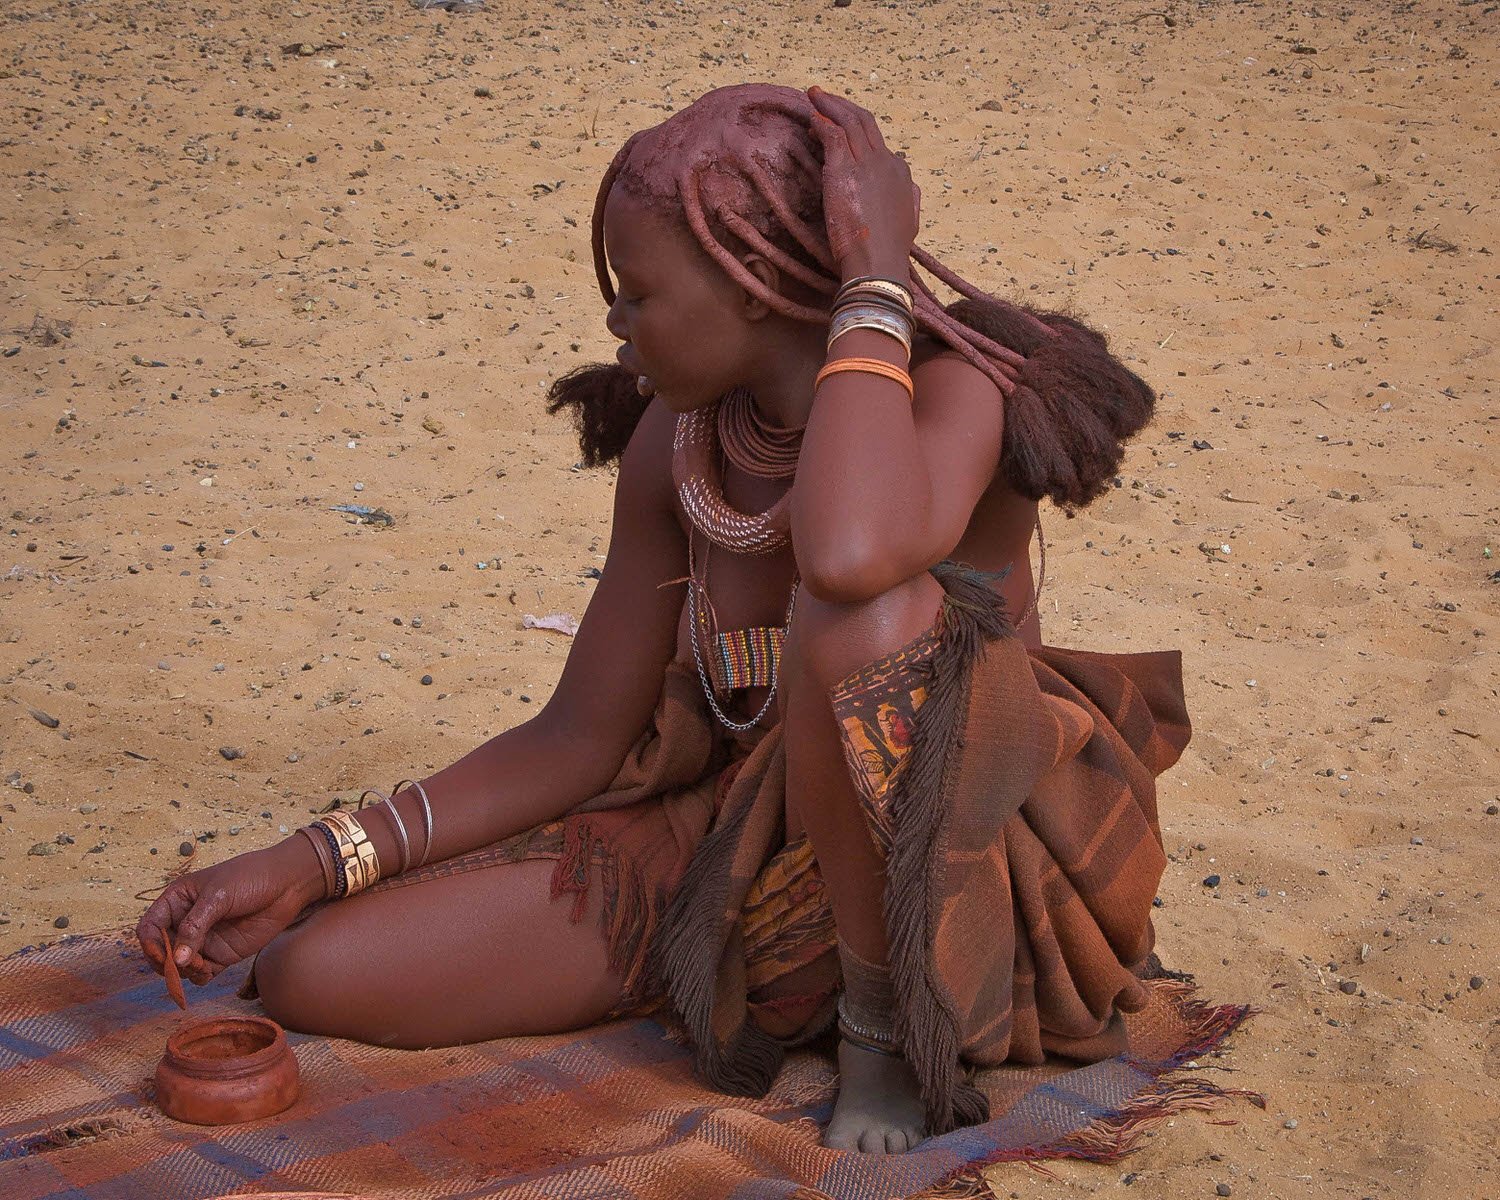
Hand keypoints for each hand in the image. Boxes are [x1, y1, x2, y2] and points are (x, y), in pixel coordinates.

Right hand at [136, 838, 324, 985]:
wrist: (288, 884)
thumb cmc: (251, 877)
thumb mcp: (219, 895)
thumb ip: (196, 925)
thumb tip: (177, 959)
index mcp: (178, 900)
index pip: (149, 926)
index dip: (149, 943)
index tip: (162, 954)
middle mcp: (186, 922)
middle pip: (162, 950)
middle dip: (166, 962)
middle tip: (182, 964)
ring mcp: (204, 940)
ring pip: (180, 965)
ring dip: (183, 972)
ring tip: (201, 965)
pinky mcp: (221, 954)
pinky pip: (201, 973)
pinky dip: (198, 977)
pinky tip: (208, 970)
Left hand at [806, 86, 920, 280]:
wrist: (879, 263)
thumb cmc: (889, 251)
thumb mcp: (909, 221)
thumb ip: (909, 199)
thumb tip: (910, 188)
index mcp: (899, 173)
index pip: (875, 140)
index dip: (855, 128)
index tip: (836, 126)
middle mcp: (885, 161)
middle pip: (864, 121)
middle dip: (842, 105)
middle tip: (822, 96)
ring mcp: (865, 163)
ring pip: (848, 121)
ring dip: (828, 106)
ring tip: (813, 96)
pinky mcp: (844, 170)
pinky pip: (833, 135)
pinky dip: (821, 122)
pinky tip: (811, 117)